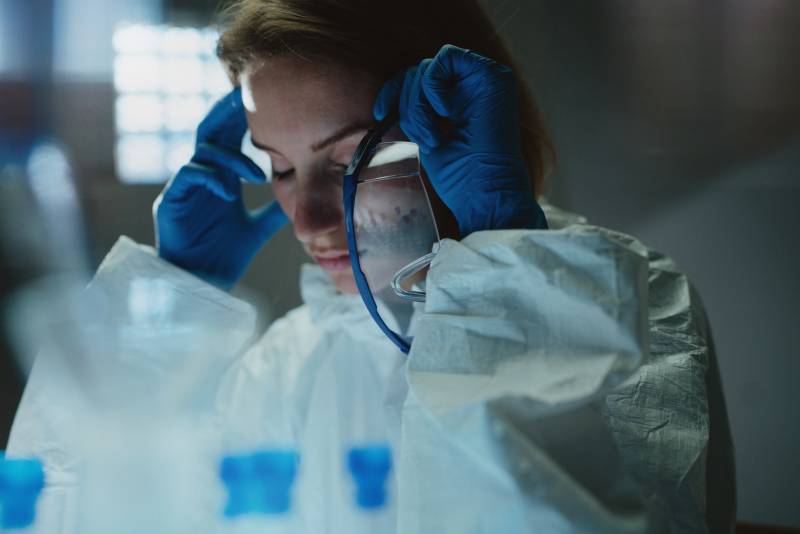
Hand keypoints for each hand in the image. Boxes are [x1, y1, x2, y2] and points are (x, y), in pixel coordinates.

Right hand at [153, 87, 286, 289]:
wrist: (199, 284)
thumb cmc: (221, 256)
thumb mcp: (256, 228)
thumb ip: (274, 211)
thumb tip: (303, 198)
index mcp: (219, 179)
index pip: (229, 138)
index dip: (241, 119)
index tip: (263, 102)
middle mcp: (201, 177)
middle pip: (211, 132)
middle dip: (229, 114)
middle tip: (249, 98)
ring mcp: (184, 187)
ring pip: (205, 151)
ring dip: (233, 157)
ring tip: (256, 175)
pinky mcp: (171, 201)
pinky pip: (189, 174)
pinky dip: (212, 177)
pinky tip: (230, 192)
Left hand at [373, 44, 547, 236]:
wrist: (485, 193)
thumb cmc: (460, 178)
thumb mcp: (426, 136)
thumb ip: (415, 112)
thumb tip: (389, 102)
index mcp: (459, 99)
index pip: (416, 78)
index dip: (394, 91)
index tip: (380, 114)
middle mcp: (472, 86)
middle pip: (419, 72)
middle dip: (410, 107)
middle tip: (424, 140)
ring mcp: (484, 79)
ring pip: (428, 67)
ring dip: (420, 106)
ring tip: (434, 138)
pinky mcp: (493, 76)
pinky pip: (447, 57)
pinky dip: (434, 84)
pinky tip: (444, 113)